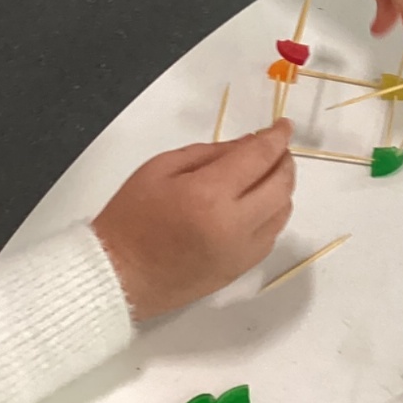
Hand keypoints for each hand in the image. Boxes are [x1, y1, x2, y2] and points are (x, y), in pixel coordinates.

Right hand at [94, 121, 295, 320]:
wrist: (119, 276)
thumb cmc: (131, 217)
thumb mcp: (162, 168)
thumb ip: (210, 152)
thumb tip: (248, 144)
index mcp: (209, 194)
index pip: (259, 157)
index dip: (277, 136)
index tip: (283, 125)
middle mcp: (233, 225)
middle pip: (281, 185)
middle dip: (284, 160)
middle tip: (276, 148)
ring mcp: (240, 252)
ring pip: (282, 212)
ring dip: (281, 188)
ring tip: (266, 174)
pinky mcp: (239, 270)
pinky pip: (271, 236)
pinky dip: (272, 214)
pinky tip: (257, 204)